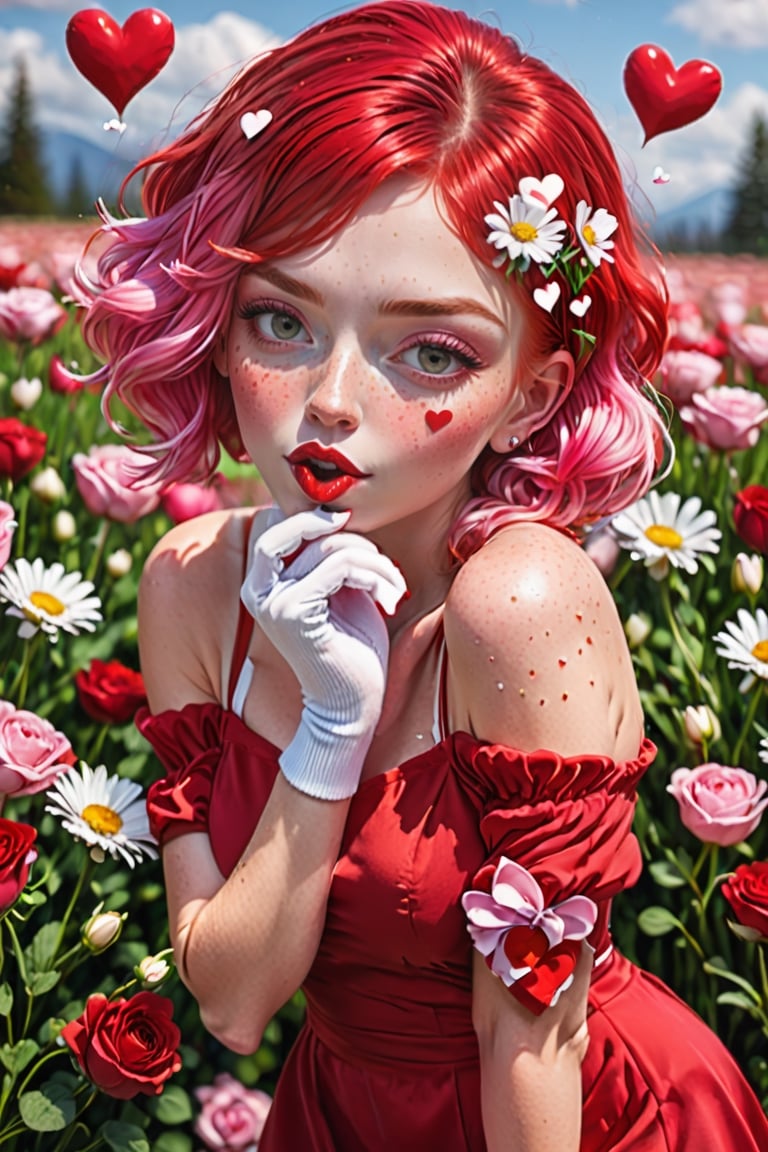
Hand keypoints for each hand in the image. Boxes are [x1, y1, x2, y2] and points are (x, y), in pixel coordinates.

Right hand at [241, 507, 407, 799]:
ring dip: (375, 561)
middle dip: (340, 528)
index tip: (353, 530)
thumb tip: (339, 512)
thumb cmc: (353, 648)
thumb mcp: (342, 591)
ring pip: (329, 547)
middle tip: (375, 552)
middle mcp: (257, 590)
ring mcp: (271, 602)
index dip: (315, 517)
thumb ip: (332, 557)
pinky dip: (374, 577)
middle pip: (290, 524)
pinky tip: (391, 600)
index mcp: (264, 583)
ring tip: (395, 588)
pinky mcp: (292, 614)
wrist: (352, 706)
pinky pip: (338, 568)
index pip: (279, 524)